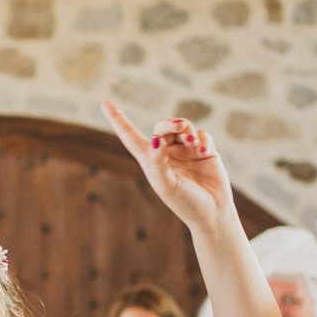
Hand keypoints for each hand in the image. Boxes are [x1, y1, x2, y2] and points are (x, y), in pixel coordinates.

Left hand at [104, 104, 235, 236]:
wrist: (212, 214)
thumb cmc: (186, 204)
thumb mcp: (167, 186)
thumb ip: (158, 163)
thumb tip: (154, 140)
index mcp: (151, 161)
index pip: (130, 137)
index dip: (118, 120)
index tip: (105, 103)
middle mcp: (166, 153)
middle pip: (161, 127)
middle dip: (169, 124)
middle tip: (180, 127)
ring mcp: (186, 150)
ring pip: (183, 127)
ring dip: (186, 129)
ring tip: (192, 142)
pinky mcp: (205, 150)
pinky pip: (202, 134)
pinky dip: (203, 139)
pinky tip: (203, 151)